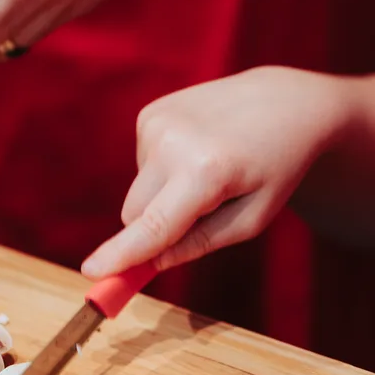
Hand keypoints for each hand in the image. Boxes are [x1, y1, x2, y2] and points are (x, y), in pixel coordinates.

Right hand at [81, 66, 351, 278]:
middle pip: (136, 213)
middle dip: (156, 227)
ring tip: (208, 169)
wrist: (284, 101)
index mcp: (207, 172)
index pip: (155, 225)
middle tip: (203, 210)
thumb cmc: (276, 166)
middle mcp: (174, 143)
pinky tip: (196, 150)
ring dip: (164, 193)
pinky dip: (164, 168)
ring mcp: (158, 123)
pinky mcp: (150, 114)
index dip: (121, 253)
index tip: (91, 272)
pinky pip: (142, 165)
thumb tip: (153, 262)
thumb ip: (201, 242)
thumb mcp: (253, 217)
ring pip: (139, 191)